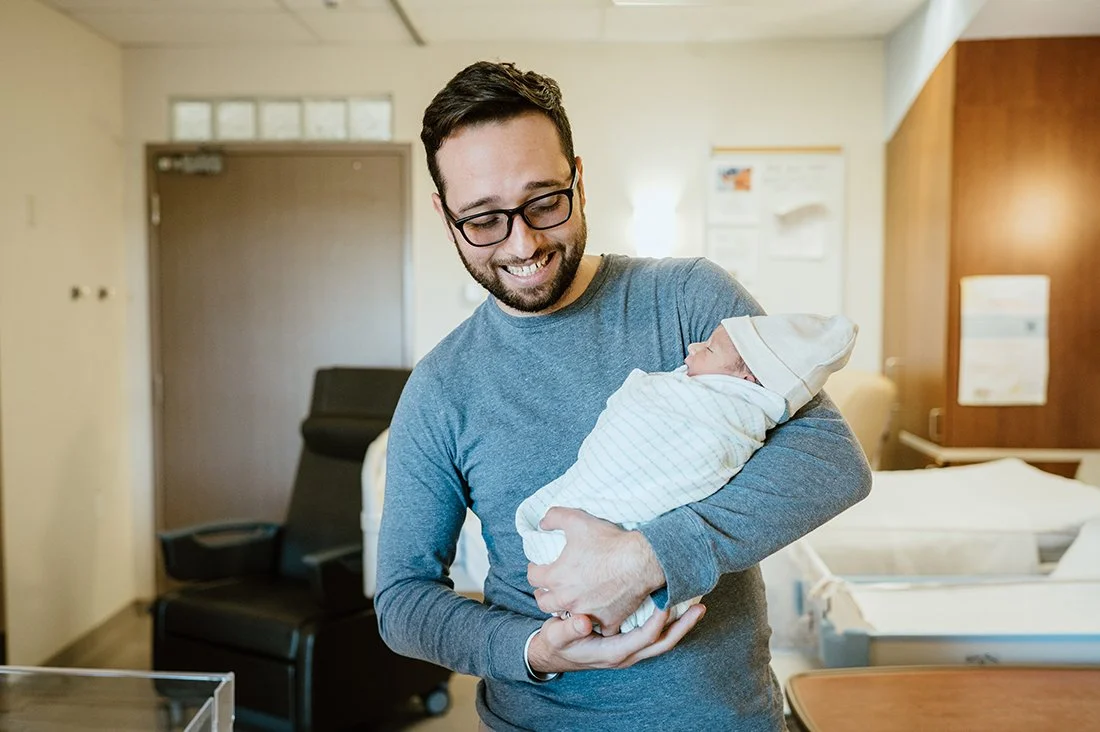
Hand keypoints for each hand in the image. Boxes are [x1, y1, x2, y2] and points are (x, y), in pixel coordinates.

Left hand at [527, 507, 665, 633]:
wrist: (641, 560)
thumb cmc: (609, 541)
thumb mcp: (577, 520)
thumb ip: (554, 517)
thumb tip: (542, 523)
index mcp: (556, 577)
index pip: (533, 578)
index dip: (534, 570)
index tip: (538, 567)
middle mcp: (568, 599)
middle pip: (544, 603)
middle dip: (543, 594)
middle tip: (548, 588)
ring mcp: (587, 613)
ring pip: (567, 618)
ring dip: (565, 610)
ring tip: (569, 601)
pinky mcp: (607, 620)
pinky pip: (598, 628)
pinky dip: (596, 623)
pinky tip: (596, 616)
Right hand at [528, 604, 704, 673]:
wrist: (554, 654)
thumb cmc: (557, 643)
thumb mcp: (557, 635)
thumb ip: (569, 629)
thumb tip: (584, 622)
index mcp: (612, 653)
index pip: (644, 638)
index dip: (658, 622)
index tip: (667, 602)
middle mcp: (626, 654)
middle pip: (663, 643)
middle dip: (683, 626)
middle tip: (701, 607)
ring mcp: (630, 650)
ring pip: (663, 640)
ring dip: (680, 625)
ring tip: (697, 605)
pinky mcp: (629, 642)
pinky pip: (655, 635)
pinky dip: (669, 622)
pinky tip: (676, 605)